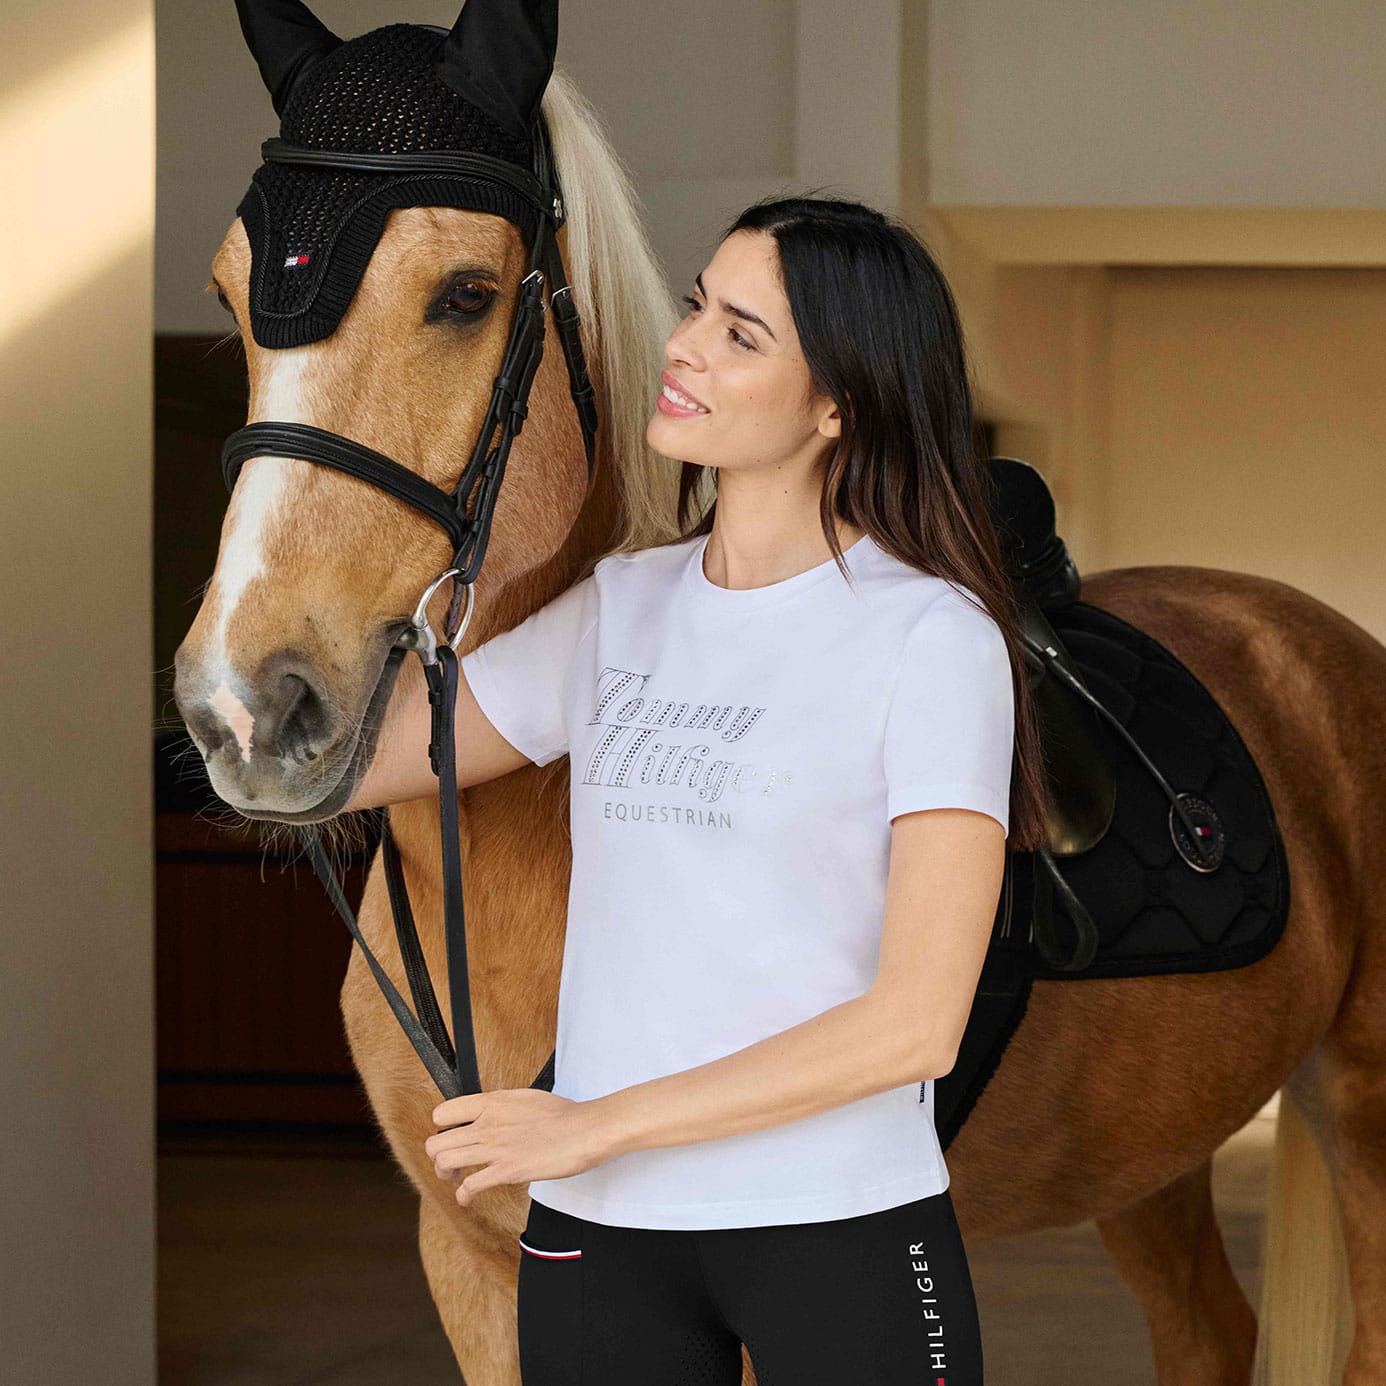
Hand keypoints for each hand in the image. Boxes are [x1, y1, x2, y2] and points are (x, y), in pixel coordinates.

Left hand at [425, 1088, 611, 1205]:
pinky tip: (468, 1198)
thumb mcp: (524, 1097)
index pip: (444, 1112)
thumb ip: (501, 1106)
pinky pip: (470, 1186)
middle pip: (437, 1142)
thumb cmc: (562, 1114)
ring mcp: (495, 1148)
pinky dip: (463, 1196)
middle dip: (437, 1156)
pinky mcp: (506, 1171)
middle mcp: (487, 1124)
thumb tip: (491, 1114)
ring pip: (445, 1161)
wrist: (583, 1130)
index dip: (442, 1127)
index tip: (451, 1135)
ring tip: (456, 1178)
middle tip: (450, 1161)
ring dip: (445, 1174)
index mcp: (492, 1103)